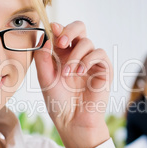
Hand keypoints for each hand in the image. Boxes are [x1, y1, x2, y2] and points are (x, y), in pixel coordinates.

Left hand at [34, 21, 111, 147]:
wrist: (72, 120)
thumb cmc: (58, 101)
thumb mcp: (44, 78)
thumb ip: (42, 57)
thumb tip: (46, 37)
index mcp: (62, 54)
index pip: (62, 32)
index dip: (58, 27)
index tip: (52, 29)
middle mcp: (77, 54)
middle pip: (79, 28)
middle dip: (70, 30)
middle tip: (61, 42)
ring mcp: (91, 61)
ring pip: (87, 42)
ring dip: (75, 55)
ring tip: (68, 73)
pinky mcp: (104, 69)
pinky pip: (99, 53)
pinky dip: (88, 60)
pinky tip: (80, 72)